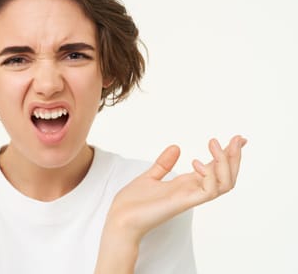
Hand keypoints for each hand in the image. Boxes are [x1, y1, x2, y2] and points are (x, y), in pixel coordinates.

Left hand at [95, 135, 246, 272]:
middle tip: (237, 139)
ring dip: (225, 162)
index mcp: (186, 185)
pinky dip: (208, 174)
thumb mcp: (150, 176)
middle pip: (226, 177)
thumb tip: (176, 147)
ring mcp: (190, 197)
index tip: (238, 139)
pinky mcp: (183, 203)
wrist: (120, 219)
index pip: (215, 169)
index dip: (228, 155)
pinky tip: (196, 161)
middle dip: (234, 157)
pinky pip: (208, 191)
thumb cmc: (133, 203)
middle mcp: (192, 191)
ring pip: (224, 184)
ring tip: (214, 144)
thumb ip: (164, 164)